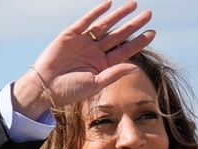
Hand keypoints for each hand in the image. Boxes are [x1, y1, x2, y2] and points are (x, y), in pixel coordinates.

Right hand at [13, 1, 154, 118]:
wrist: (45, 88)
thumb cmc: (70, 91)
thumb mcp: (95, 84)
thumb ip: (114, 73)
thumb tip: (134, 67)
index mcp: (103, 65)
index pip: (125, 51)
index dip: (139, 41)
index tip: (153, 32)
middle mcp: (95, 52)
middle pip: (119, 35)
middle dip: (133, 24)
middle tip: (149, 14)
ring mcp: (83, 42)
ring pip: (105, 25)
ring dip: (119, 15)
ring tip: (133, 5)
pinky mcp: (70, 35)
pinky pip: (86, 21)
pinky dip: (97, 12)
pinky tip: (109, 4)